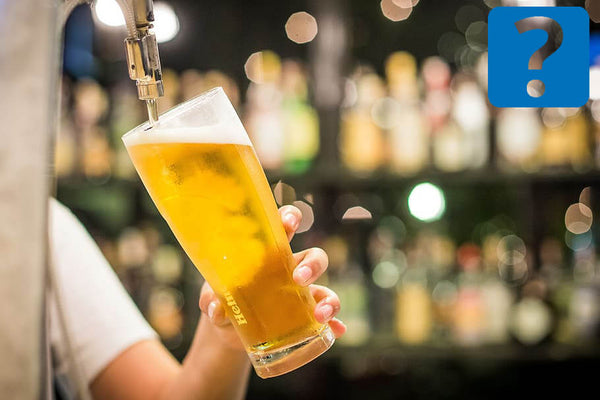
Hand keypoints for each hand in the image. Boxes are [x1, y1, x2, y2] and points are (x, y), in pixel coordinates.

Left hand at [198, 205, 345, 350]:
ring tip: (320, 314)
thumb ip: (210, 300)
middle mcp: (290, 270)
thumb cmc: (223, 300)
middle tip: (299, 277)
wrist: (229, 332)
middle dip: (312, 264)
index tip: (290, 223)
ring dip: (329, 299)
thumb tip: (216, 309)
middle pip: (314, 257)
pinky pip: (326, 319)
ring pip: (325, 289)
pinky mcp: (304, 318)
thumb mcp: (212, 298)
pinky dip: (334, 325)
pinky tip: (336, 330)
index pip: (284, 228)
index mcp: (268, 254)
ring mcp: (301, 295)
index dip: (291, 219)